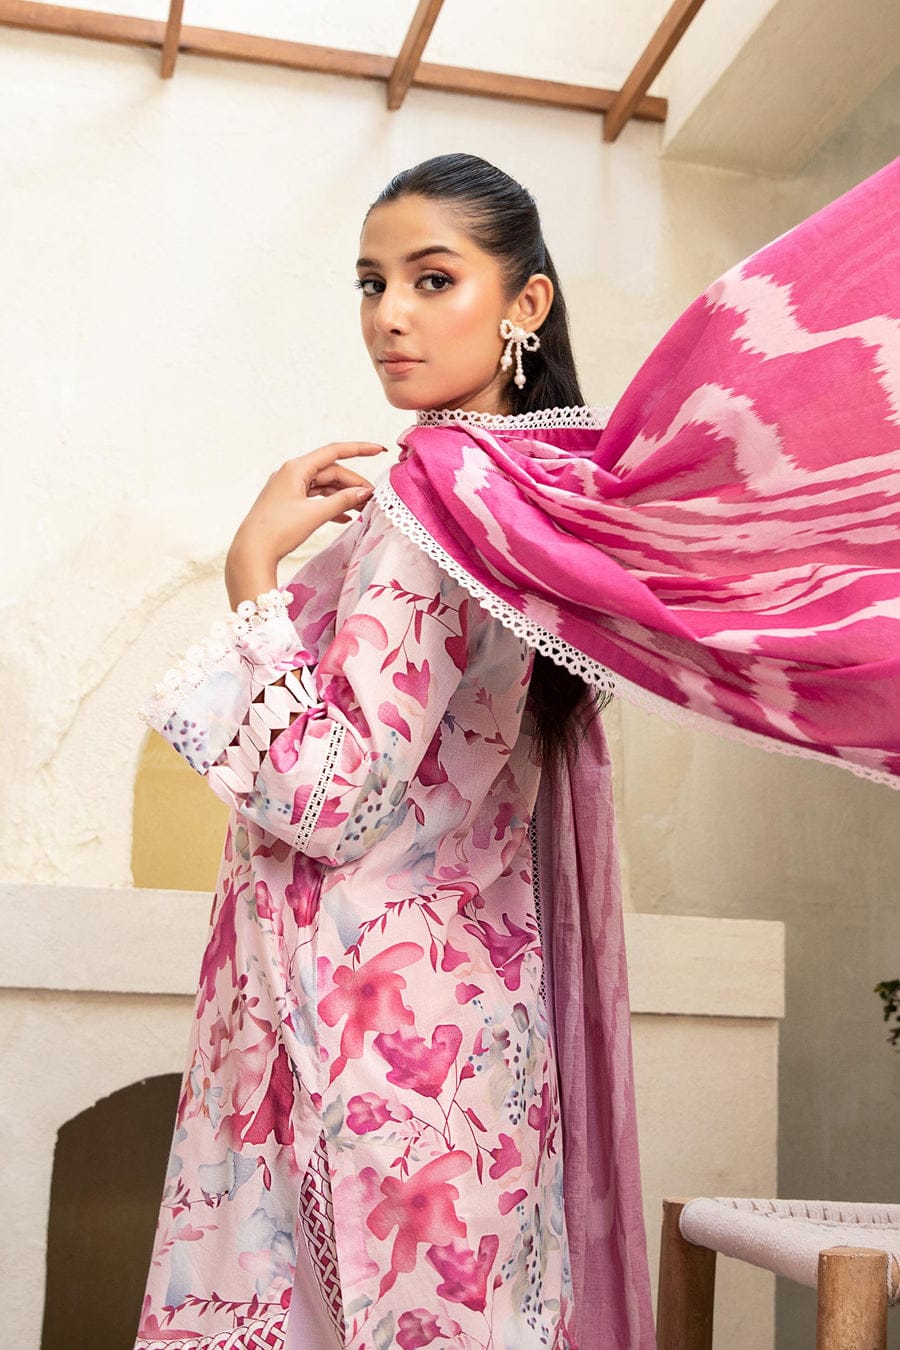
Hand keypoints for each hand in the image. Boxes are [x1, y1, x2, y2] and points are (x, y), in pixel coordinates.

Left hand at [225, 441, 387, 607]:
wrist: (251, 552)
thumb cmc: (278, 530)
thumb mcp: (314, 514)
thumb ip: (342, 501)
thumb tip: (365, 493)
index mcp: (295, 468)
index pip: (333, 452)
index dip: (359, 449)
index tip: (379, 451)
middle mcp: (291, 473)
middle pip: (330, 472)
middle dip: (353, 484)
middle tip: (373, 499)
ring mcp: (289, 488)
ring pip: (324, 486)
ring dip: (343, 496)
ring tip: (363, 509)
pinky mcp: (288, 503)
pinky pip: (315, 498)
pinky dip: (331, 505)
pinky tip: (345, 518)